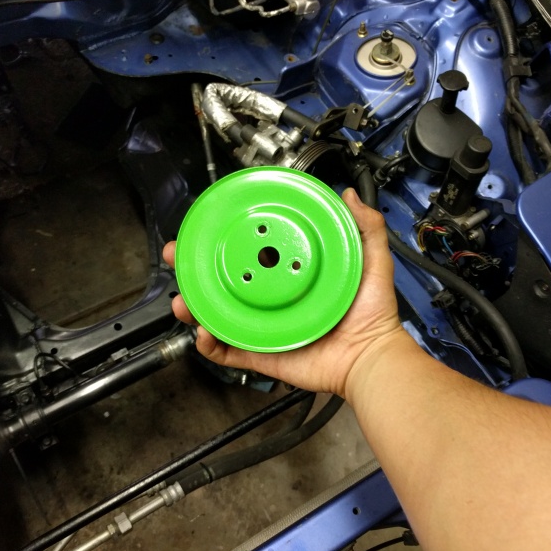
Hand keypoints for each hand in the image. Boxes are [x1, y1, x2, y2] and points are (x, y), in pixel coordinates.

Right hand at [162, 188, 406, 398]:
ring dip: (195, 307)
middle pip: (225, 283)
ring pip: (219, 316)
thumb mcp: (371, 260)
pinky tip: (203, 333)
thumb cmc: (372, 313)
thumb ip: (364, 227)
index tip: (206, 230)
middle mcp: (274, 301)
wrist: (369, 355)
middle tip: (178, 259)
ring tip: (184, 301)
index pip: (252, 254)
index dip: (226, 243)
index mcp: (291, 277)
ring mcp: (265, 328)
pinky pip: (229, 352)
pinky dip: (211, 345)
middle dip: (195, 272)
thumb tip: (346, 195)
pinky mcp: (263, 355)